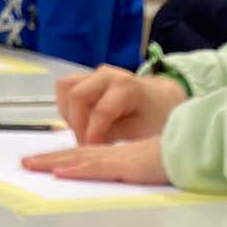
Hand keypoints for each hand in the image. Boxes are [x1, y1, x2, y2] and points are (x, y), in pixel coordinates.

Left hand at [20, 135, 168, 183]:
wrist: (191, 149)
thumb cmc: (174, 158)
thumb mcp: (147, 165)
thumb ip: (134, 167)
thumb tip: (130, 172)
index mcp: (116, 155)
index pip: (83, 156)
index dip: (62, 158)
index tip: (44, 162)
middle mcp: (111, 154)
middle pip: (74, 155)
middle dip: (48, 159)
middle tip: (25, 163)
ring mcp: (116, 159)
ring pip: (78, 159)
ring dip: (52, 162)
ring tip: (31, 166)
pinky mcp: (123, 167)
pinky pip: (95, 168)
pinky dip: (76, 170)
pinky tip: (60, 172)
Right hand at [54, 63, 187, 143]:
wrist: (161, 100)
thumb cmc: (154, 117)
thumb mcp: (140, 132)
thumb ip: (113, 135)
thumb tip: (87, 144)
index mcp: (126, 86)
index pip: (100, 111)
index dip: (92, 136)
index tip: (93, 152)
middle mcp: (107, 74)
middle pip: (76, 95)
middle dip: (78, 125)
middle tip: (86, 146)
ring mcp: (95, 74)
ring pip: (65, 88)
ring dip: (69, 114)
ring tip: (84, 133)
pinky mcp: (87, 78)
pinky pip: (65, 89)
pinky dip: (69, 108)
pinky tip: (83, 123)